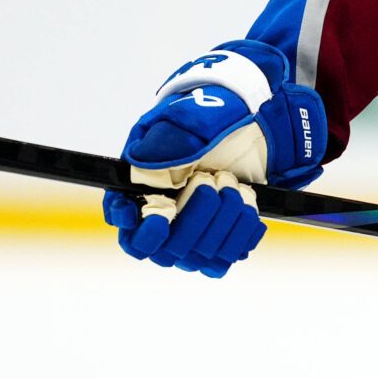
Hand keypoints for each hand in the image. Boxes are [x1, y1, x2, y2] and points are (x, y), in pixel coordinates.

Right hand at [105, 39, 325, 277]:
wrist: (253, 122)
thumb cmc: (212, 118)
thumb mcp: (184, 121)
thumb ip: (161, 145)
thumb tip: (141, 169)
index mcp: (140, 185)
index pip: (124, 220)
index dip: (138, 228)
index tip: (160, 216)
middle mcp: (161, 216)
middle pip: (165, 248)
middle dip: (196, 215)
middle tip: (215, 179)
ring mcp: (190, 233)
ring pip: (196, 257)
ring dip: (222, 223)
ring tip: (236, 186)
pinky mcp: (218, 241)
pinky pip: (223, 259)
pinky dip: (239, 234)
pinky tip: (249, 208)